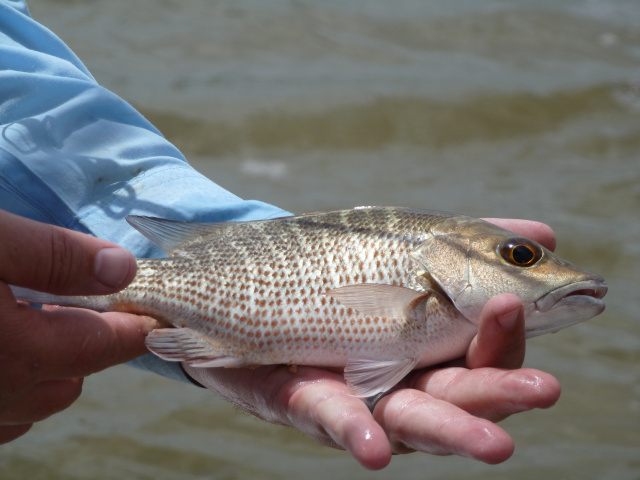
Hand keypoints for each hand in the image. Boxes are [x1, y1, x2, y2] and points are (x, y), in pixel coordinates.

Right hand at [0, 210, 158, 444]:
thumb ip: (53, 256)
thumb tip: (124, 269)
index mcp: (19, 353)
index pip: (104, 346)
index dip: (134, 326)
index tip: (155, 311)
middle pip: (67, 382)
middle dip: (85, 346)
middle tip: (77, 304)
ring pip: (29, 405)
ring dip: (44, 371)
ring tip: (32, 322)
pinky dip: (9, 388)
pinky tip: (1, 346)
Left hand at [183, 218, 560, 469]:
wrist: (262, 287)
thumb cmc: (348, 277)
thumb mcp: (412, 254)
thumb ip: (472, 247)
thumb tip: (546, 234)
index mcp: (434, 348)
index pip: (482, 350)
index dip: (504, 333)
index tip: (513, 297)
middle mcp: (402, 381)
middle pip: (455, 393)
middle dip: (498, 394)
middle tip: (543, 390)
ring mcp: (354, 397)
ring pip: (405, 418)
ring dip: (449, 430)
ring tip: (494, 446)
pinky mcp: (301, 401)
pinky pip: (328, 416)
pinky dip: (353, 428)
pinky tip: (376, 448)